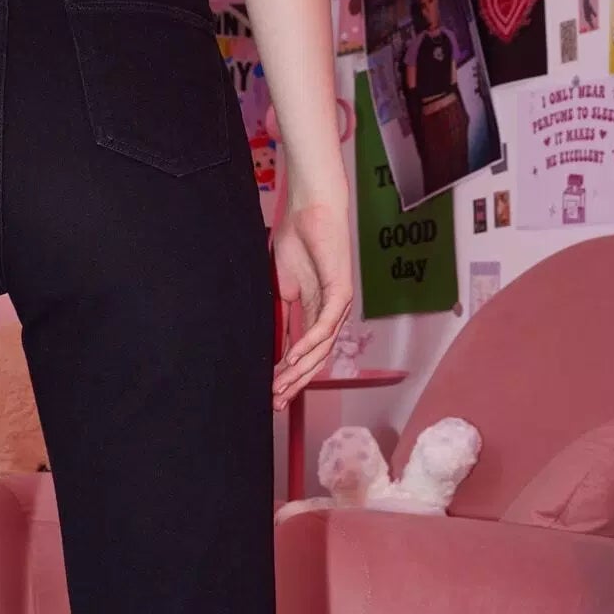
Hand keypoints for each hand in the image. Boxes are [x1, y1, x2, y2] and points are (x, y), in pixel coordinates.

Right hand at [270, 196, 353, 413]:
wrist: (309, 210)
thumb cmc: (296, 241)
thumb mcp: (280, 289)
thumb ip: (280, 318)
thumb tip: (272, 349)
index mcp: (315, 313)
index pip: (306, 354)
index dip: (290, 376)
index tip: (272, 395)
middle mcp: (331, 314)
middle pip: (316, 359)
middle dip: (295, 383)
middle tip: (276, 403)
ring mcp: (338, 305)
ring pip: (321, 349)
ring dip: (299, 370)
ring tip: (279, 386)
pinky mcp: (341, 293)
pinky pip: (324, 327)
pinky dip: (308, 344)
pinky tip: (291, 359)